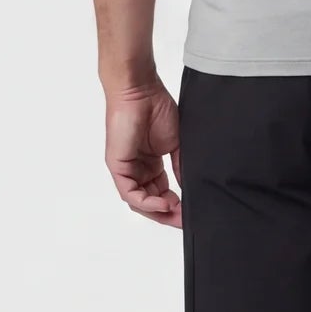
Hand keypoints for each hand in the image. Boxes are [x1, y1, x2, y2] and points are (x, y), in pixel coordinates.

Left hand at [104, 79, 181, 227]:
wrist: (141, 90)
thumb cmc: (157, 108)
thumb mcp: (176, 144)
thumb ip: (181, 167)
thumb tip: (190, 188)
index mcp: (150, 164)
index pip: (162, 193)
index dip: (176, 206)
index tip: (192, 212)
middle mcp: (137, 169)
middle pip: (151, 201)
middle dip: (169, 214)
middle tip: (186, 220)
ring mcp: (126, 169)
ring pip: (139, 202)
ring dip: (158, 211)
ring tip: (177, 214)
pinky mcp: (118, 167)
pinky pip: (130, 193)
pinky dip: (147, 202)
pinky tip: (164, 203)